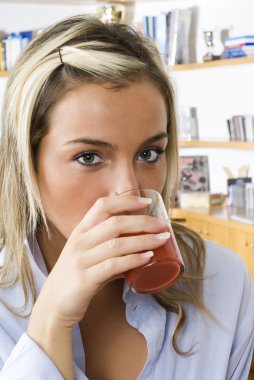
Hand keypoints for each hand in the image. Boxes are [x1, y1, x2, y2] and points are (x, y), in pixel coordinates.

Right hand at [31, 195, 168, 327]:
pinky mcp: (86, 279)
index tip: (147, 202)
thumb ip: (108, 247)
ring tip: (162, 240)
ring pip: (117, 244)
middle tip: (162, 225)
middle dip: (142, 222)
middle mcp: (80, 242)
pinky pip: (113, 265)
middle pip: (115, 223)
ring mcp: (81, 260)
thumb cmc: (75, 277)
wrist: (53, 304)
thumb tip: (139, 246)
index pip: (102, 206)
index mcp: (80, 231)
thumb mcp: (87, 254)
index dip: (126, 201)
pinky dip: (133, 260)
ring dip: (143, 240)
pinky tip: (148, 258)